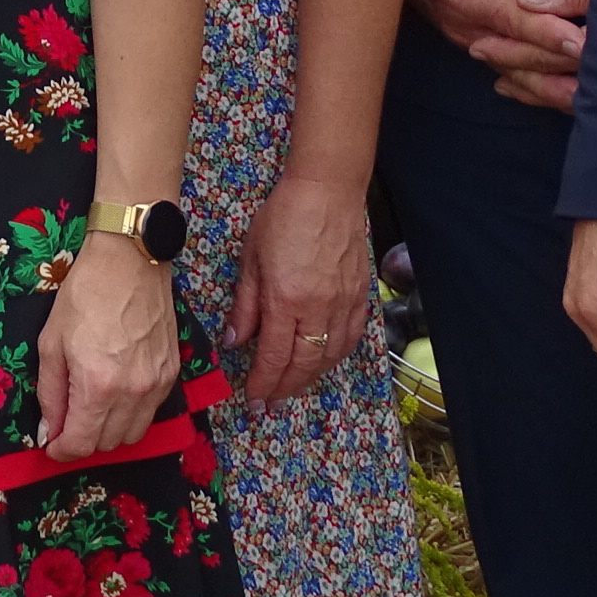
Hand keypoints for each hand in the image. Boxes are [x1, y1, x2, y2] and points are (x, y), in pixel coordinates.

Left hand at [35, 233, 180, 461]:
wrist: (130, 260)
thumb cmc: (84, 294)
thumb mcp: (51, 342)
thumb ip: (50, 393)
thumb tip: (50, 430)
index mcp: (98, 385)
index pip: (82, 443)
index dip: (62, 451)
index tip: (52, 445)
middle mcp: (133, 392)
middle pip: (109, 444)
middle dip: (84, 441)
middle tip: (67, 424)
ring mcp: (158, 384)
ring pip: (134, 433)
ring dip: (110, 432)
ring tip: (91, 411)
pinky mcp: (173, 373)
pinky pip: (152, 411)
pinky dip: (132, 414)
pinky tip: (116, 394)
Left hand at [226, 174, 373, 407]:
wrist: (327, 192)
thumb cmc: (282, 218)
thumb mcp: (251, 259)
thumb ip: (245, 305)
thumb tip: (235, 340)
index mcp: (286, 300)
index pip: (274, 356)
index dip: (264, 383)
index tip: (254, 401)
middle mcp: (318, 309)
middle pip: (304, 364)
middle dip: (285, 388)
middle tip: (271, 404)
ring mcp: (344, 305)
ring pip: (329, 356)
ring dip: (310, 377)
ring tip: (292, 387)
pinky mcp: (361, 297)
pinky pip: (350, 338)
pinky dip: (334, 356)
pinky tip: (322, 361)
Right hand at [408, 0, 586, 107]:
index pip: (518, 21)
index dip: (551, 34)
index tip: (582, 44)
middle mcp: (470, 28)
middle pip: (521, 54)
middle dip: (562, 63)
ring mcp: (470, 41)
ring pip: (516, 73)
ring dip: (552, 87)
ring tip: (590, 97)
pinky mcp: (475, 44)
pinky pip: (507, 73)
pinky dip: (533, 89)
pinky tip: (559, 99)